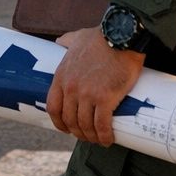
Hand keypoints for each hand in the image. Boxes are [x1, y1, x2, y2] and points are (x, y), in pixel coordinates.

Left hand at [45, 27, 145, 146]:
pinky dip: (104, 136)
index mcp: (62, 76)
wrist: (121, 36)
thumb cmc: (101, 36)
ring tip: (99, 139)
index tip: (66, 128)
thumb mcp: (77, 37)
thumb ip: (67, 40)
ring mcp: (87, 94)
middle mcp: (71, 88)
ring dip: (91, 137)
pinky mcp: (105, 98)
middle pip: (69, 120)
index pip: (53, 107)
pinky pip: (101, 125)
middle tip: (87, 136)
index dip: (59, 122)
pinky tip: (108, 140)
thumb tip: (60, 41)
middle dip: (77, 132)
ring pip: (85, 125)